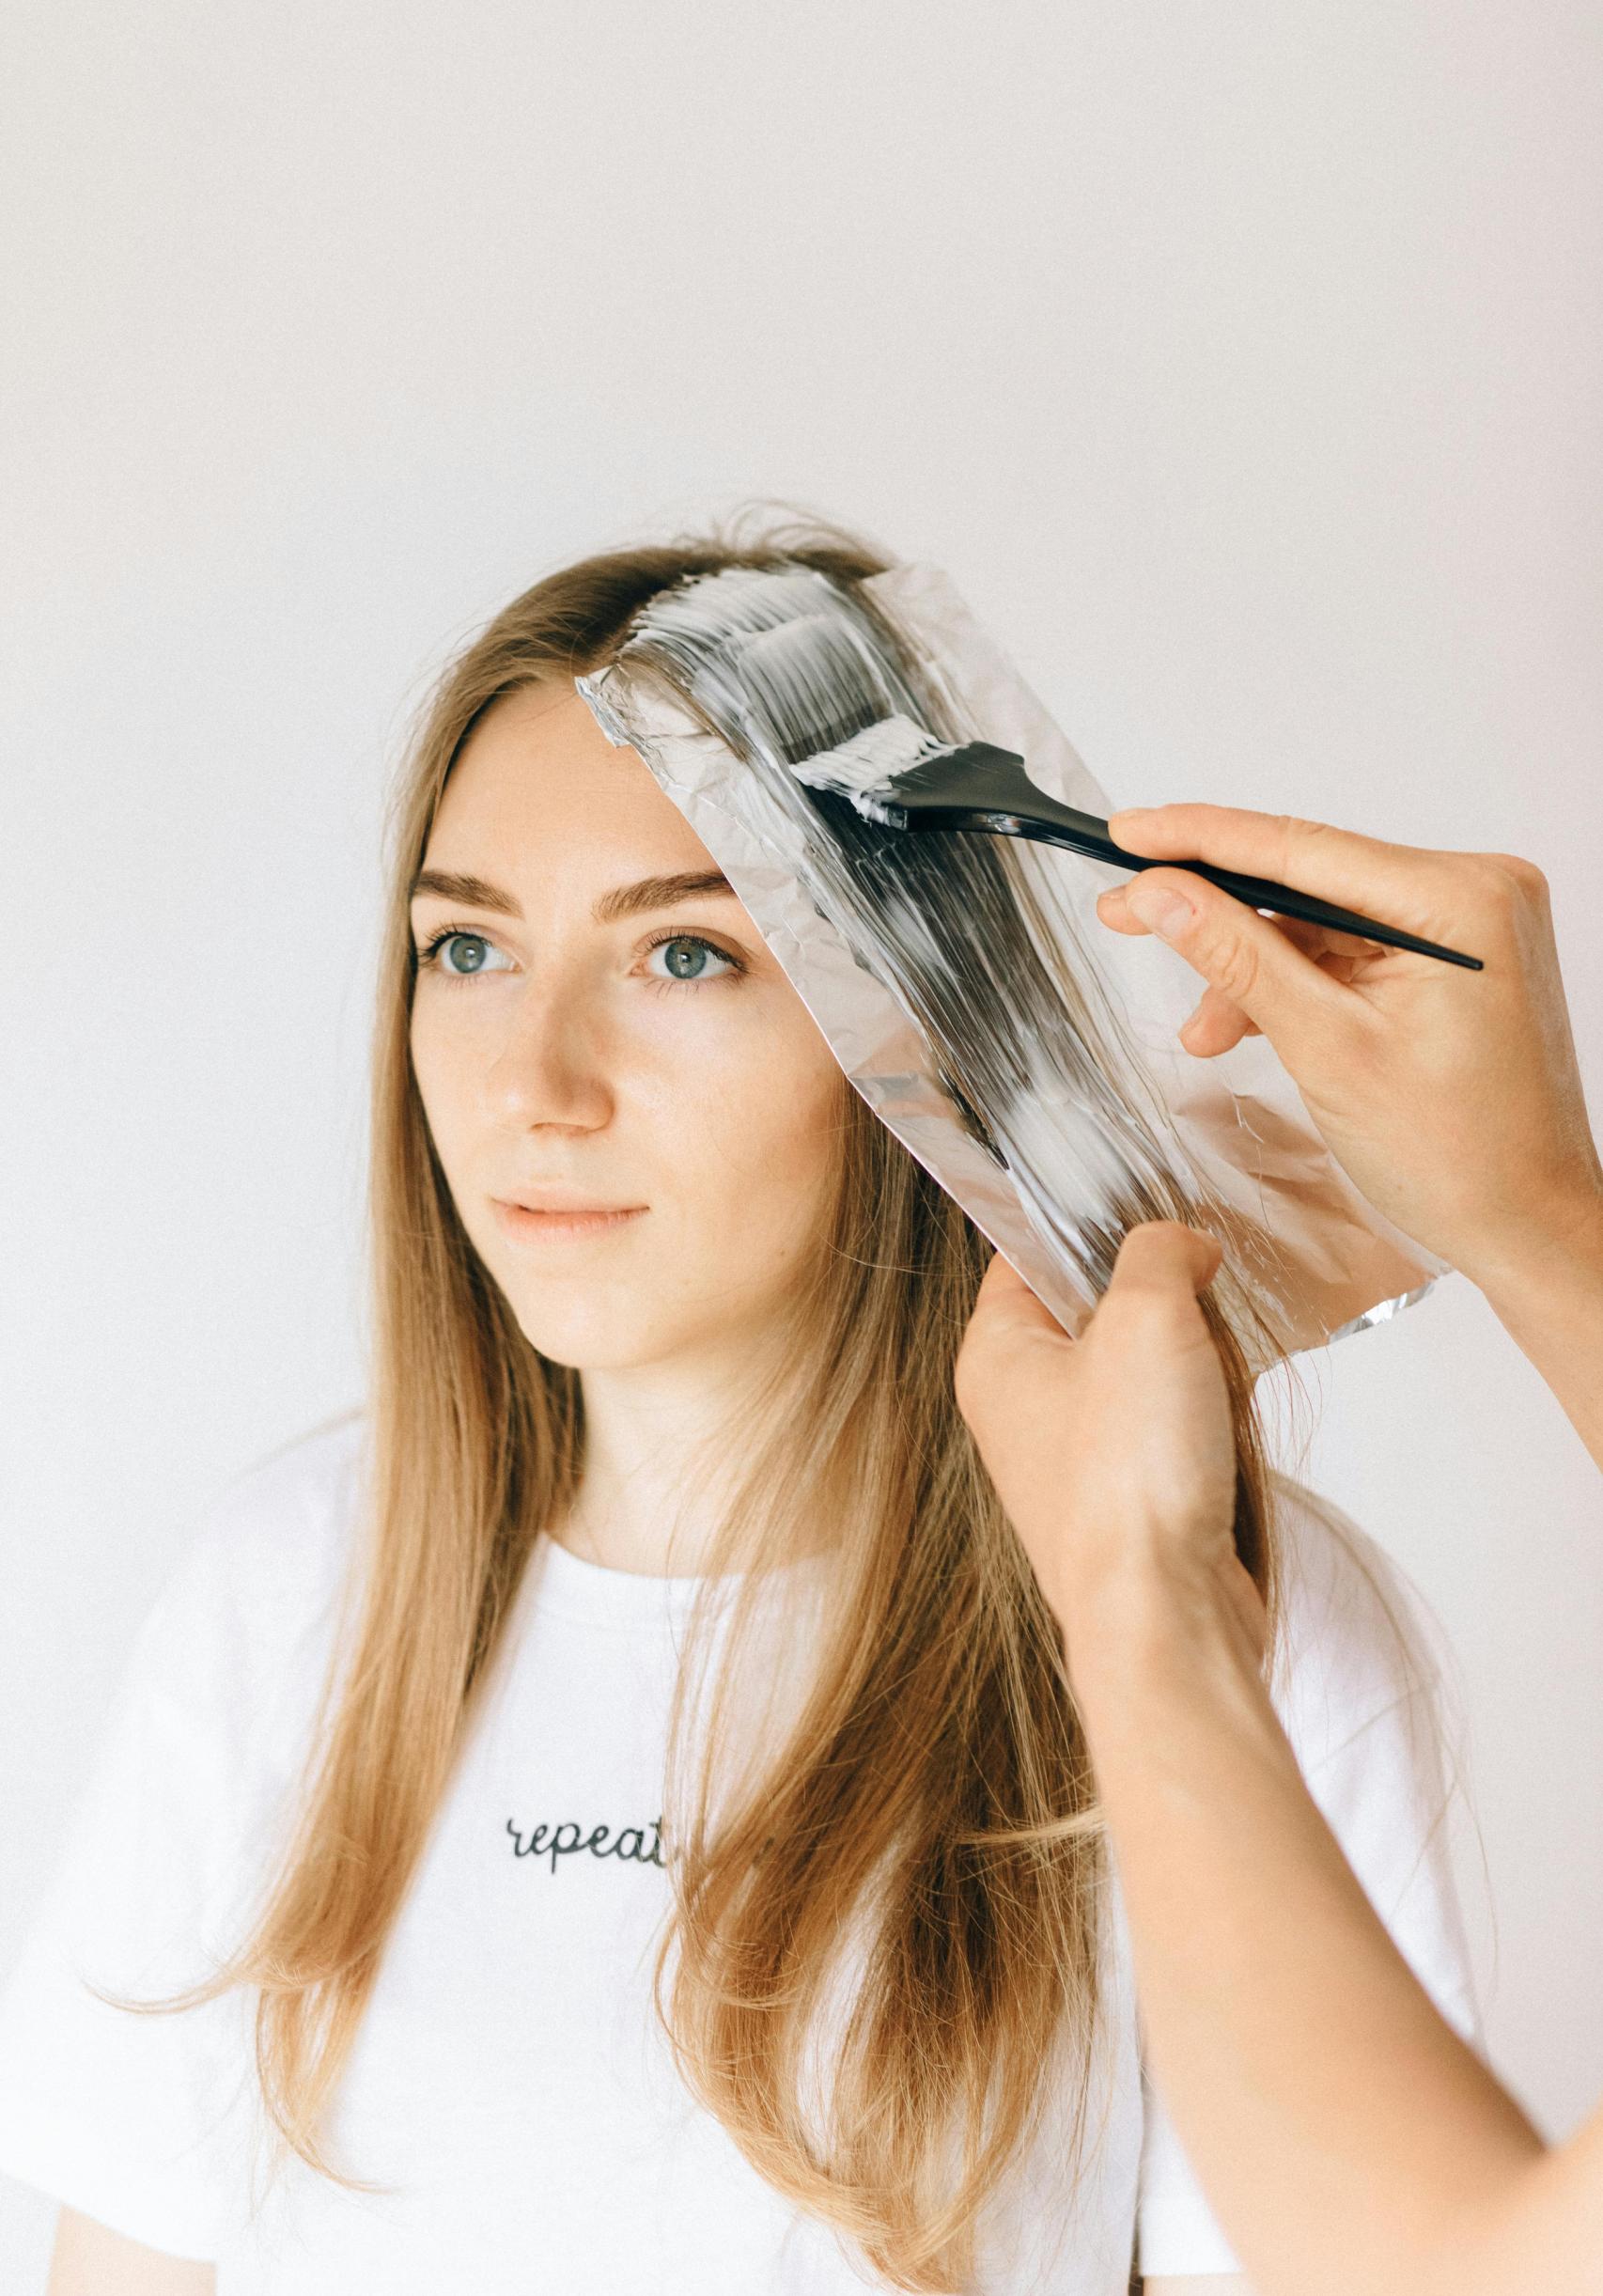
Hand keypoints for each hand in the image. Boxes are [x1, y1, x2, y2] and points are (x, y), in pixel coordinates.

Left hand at [953, 1222, 1263, 1655]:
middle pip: (1096, 1313)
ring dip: (1194, 1367)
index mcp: (994, 1356)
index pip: (1025, 1256)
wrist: (1164, 1610)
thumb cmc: (1128, 1480)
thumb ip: (1159, 1253)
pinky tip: (1225, 1433)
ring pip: (1144, 1372)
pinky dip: (1208, 1424)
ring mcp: (1071, 1460)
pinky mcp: (1126, 1502)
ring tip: (1211, 1383)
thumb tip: (1180, 1245)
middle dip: (1160, 1306)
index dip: (1087, 1228)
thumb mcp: (1146, 1316)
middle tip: (1192, 1306)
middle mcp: (1021, 1409)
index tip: (1147, 1216)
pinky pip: (1172, 1432)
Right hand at [1096, 805, 1602, 1293]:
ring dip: (1251, 971)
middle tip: (1127, 914)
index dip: (1200, 839)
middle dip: (1217, 916)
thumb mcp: (1326, 1050)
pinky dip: (1294, 987)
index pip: (1302, 847)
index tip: (1129, 834)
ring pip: (1319, 924)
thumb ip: (1237, 958)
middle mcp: (1475, 893)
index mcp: (1461, 901)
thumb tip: (1162, 893)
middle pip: (1308, 881)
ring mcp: (1466, 927)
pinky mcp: (1452, 960)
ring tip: (1204, 1032)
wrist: (1527, 1226)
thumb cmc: (1462, 1157)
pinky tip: (1247, 1024)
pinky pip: (1348, 951)